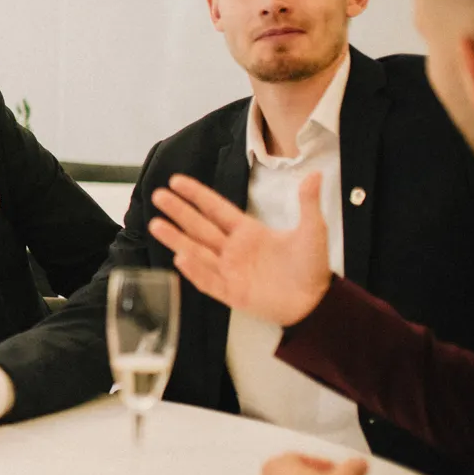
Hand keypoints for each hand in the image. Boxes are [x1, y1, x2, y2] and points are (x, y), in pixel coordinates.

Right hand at [147, 172, 331, 327]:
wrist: (317, 301)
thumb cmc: (312, 265)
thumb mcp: (312, 230)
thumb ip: (308, 203)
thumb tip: (316, 173)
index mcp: (248, 231)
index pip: (216, 209)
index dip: (197, 195)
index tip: (177, 181)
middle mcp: (233, 249)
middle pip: (199, 227)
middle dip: (178, 212)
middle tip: (157, 196)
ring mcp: (230, 271)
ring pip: (197, 252)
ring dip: (177, 239)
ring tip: (156, 224)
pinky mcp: (232, 293)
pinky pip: (209, 281)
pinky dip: (195, 271)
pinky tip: (181, 258)